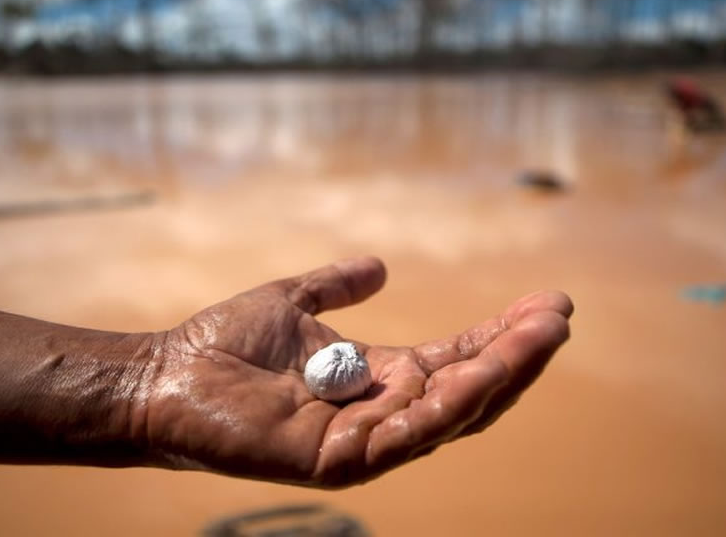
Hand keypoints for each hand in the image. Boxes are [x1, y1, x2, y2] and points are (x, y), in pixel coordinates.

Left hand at [137, 256, 572, 486]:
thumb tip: (381, 265)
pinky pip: (406, 438)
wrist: (164, 375)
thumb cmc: (222, 344)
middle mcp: (380, 412)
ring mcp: (363, 442)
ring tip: (543, 336)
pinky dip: (448, 406)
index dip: (502, 334)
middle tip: (561, 315)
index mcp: (377, 378)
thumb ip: (335, 286)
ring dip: (501, 376)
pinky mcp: (338, 461)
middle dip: (518, 355)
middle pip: (468, 390)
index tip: (548, 301)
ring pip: (450, 415)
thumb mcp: (291, 301)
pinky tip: (484, 372)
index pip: (456, 358)